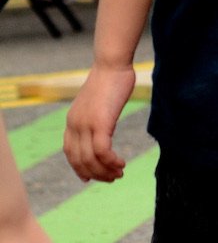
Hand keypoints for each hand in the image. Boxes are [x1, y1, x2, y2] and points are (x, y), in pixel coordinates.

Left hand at [64, 65, 136, 183]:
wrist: (112, 64)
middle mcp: (75, 125)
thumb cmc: (111, 79)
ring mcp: (86, 125)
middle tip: (112, 178)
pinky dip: (111, 162)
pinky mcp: (100, 123)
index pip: (70, 152)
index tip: (90, 177)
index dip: (79, 167)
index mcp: (73, 121)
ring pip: (90, 159)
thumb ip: (97, 115)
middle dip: (95, 174)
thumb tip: (104, 121)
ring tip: (119, 174)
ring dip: (105, 171)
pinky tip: (121, 163)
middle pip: (79, 160)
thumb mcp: (98, 102)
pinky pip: (102, 151)